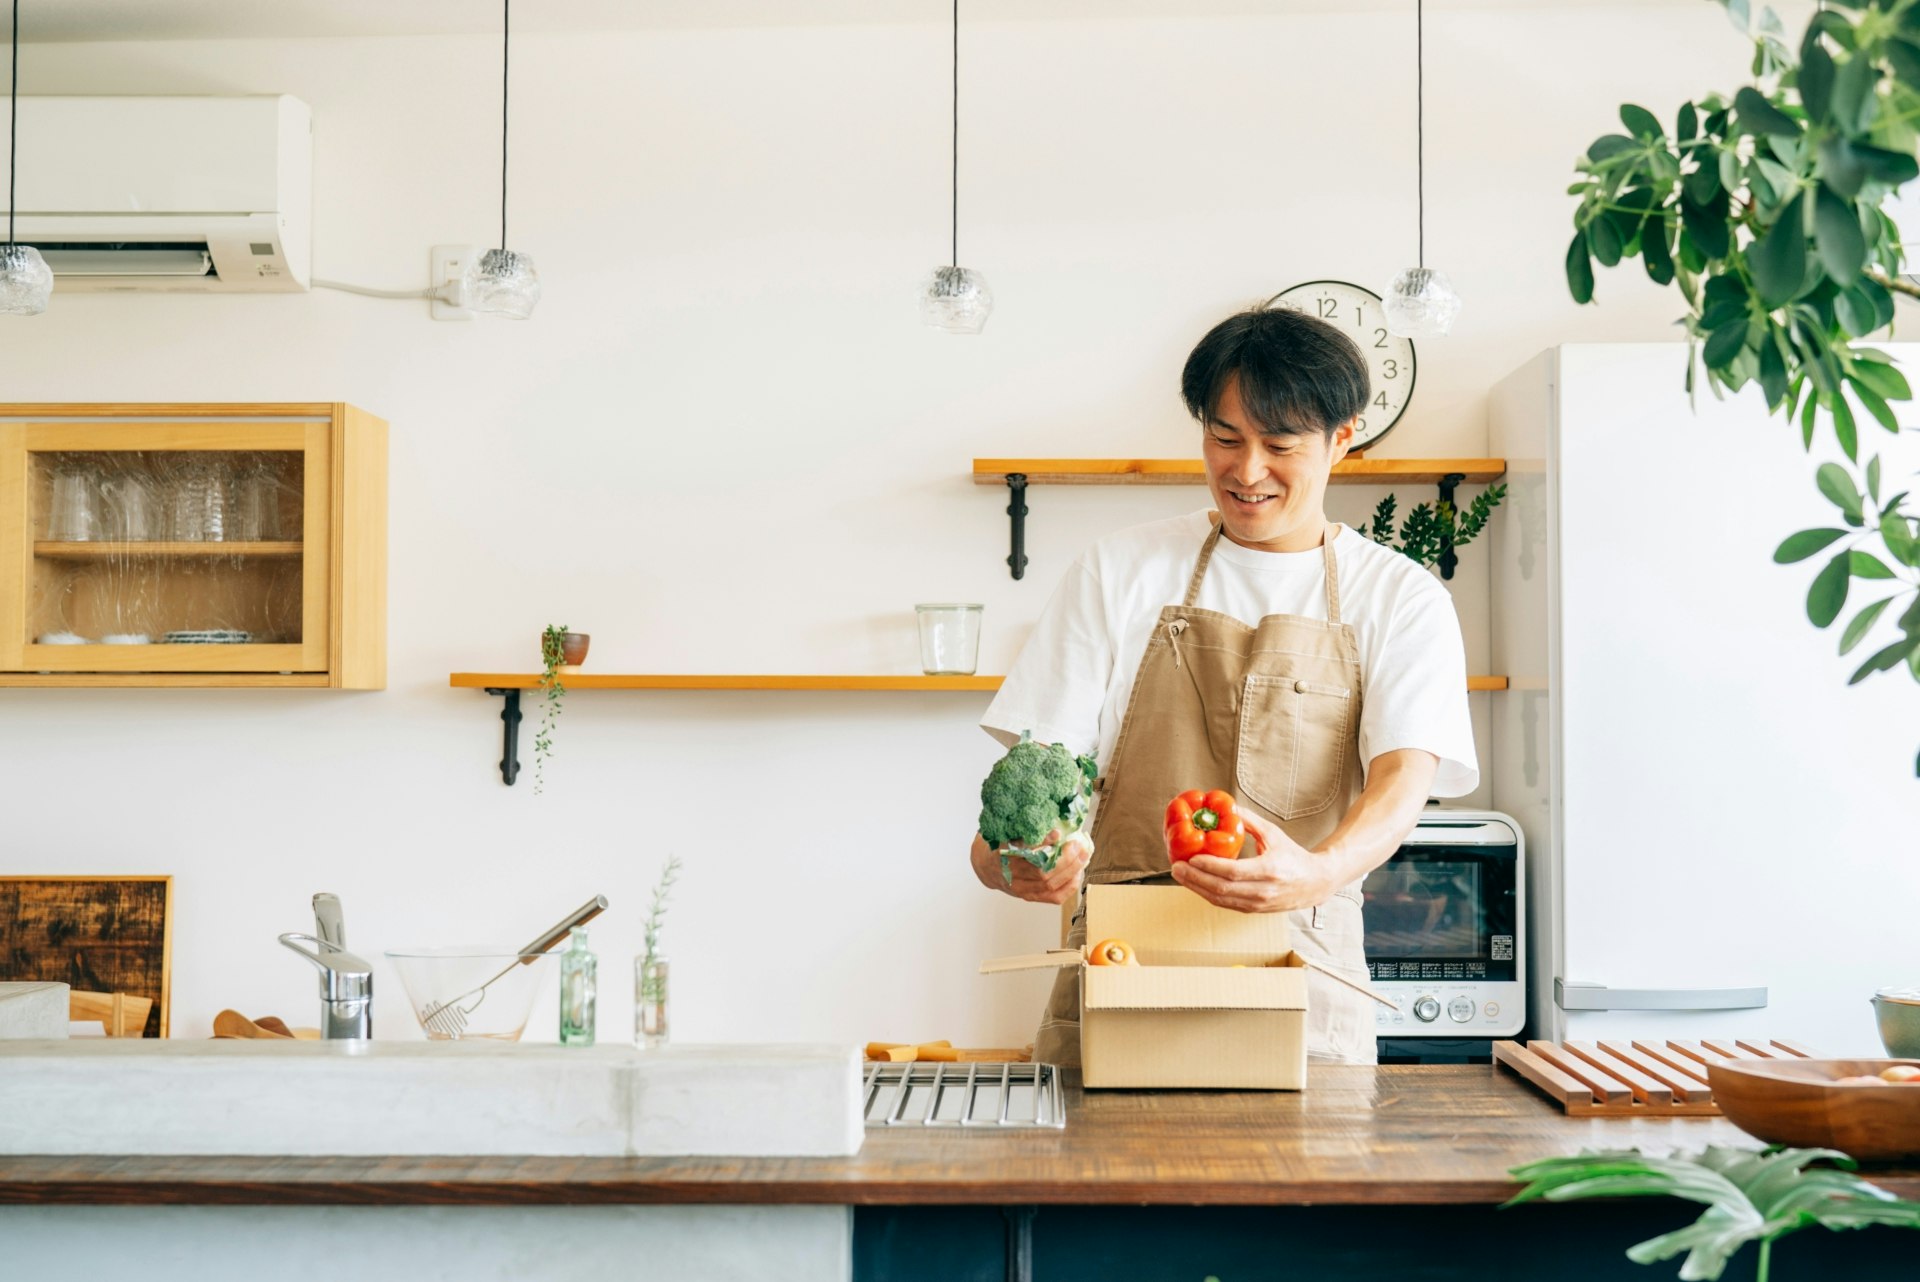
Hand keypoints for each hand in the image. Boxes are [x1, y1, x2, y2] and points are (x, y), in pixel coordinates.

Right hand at [970, 829, 1089, 904]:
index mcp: (1002, 858)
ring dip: (1073, 870)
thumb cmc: (999, 844)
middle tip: (1079, 842)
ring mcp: (1022, 890)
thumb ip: (1025, 829)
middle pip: (1044, 873)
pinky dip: (1070, 885)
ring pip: (1052, 885)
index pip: (1026, 855)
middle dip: (1066, 858)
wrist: (986, 866)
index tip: (1058, 832)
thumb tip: (1053, 825)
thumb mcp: (1006, 831)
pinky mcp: (1031, 897)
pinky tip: (1078, 872)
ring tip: (1084, 854)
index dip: (1044, 845)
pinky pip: (1055, 897)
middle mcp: (1012, 878)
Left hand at [1170, 809, 1333, 912]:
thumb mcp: (1273, 833)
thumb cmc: (1294, 856)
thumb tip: (1227, 807)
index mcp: (1271, 870)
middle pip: (1222, 889)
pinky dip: (1207, 894)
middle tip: (1176, 867)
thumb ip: (1249, 821)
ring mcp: (1258, 904)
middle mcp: (1264, 891)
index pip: (1234, 872)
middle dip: (1195, 879)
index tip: (1192, 858)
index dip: (1210, 867)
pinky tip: (1195, 883)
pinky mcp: (1253, 910)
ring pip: (1220, 900)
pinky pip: (1225, 904)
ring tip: (1180, 875)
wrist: (1315, 883)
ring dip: (1197, 888)